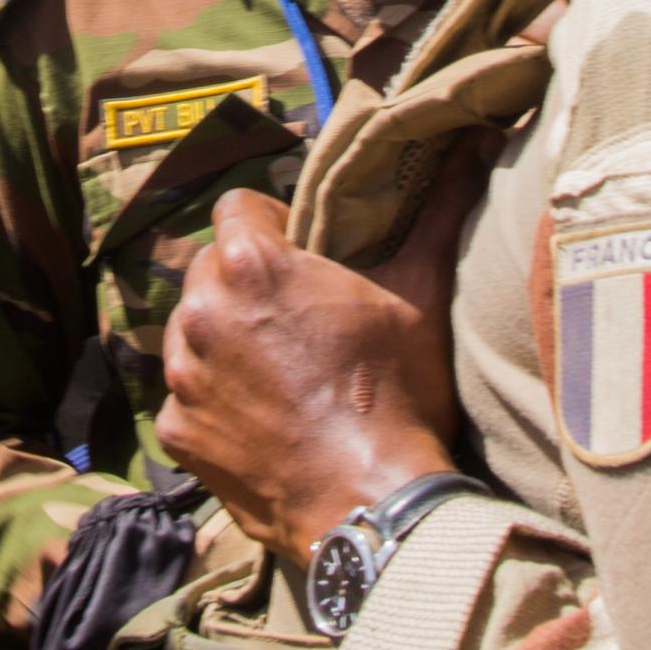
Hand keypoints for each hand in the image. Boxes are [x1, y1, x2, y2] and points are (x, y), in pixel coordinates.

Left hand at [156, 161, 479, 565]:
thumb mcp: (423, 294)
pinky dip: (216, 402)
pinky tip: (263, 419)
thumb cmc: (400, 393)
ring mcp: (183, 374)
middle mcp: (201, 310)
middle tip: (299, 318)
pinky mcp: (178, 431)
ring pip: (195, 330)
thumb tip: (472, 142)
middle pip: (212, 269)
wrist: (374, 506)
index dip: (274, 223)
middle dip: (248, 284)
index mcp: (251, 264)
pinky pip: (188, 396)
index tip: (307, 254)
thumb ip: (436, 209)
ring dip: (227, 339)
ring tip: (282, 370)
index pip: (238, 205)